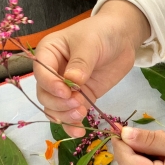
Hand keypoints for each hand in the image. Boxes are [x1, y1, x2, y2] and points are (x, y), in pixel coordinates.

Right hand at [34, 0, 150, 136]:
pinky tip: (80, 131)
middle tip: (78, 104)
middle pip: (45, 94)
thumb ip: (81, 63)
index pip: (41, 73)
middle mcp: (52, 71)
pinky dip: (72, 124)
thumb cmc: (102, 33)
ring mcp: (65, 86)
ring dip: (65, 115)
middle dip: (59, 103)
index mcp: (48, 52)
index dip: (51, 85)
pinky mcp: (80, 97)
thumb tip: (72, 82)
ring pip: (54, 107)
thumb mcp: (90, 43)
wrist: (123, 38)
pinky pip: (70, 113)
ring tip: (82, 115)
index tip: (66, 92)